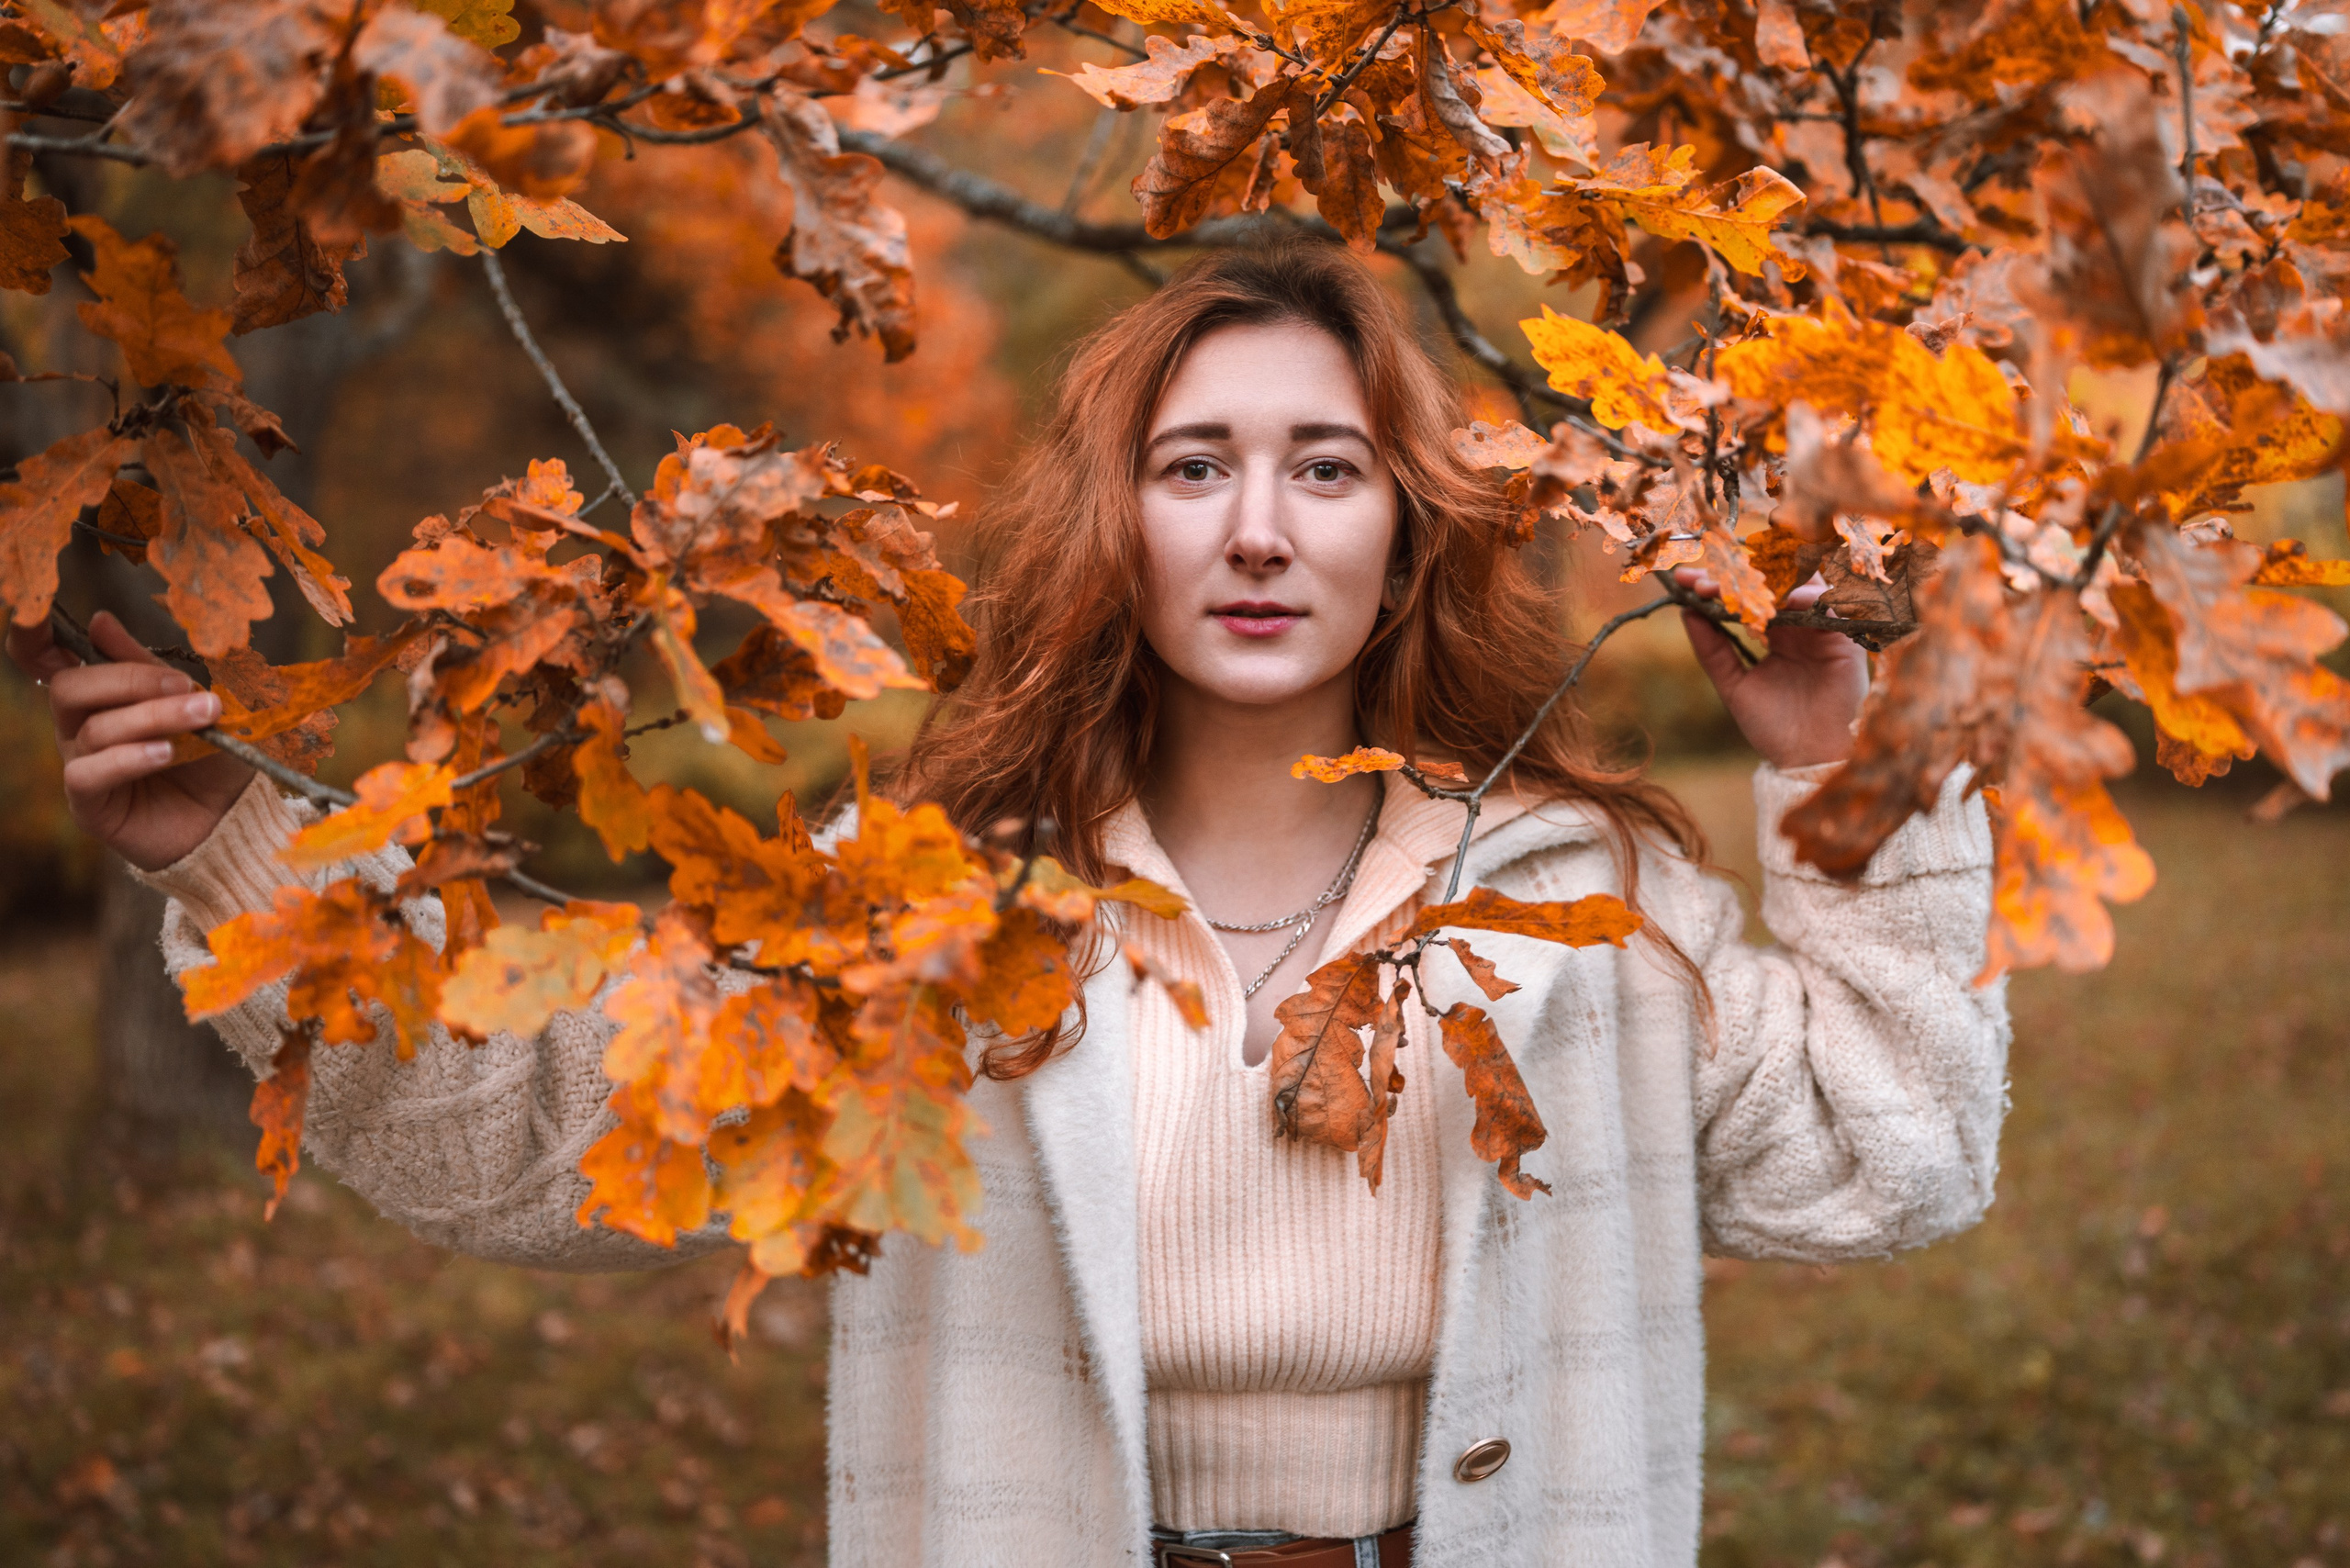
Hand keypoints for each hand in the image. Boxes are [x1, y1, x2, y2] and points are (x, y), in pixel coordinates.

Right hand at [7, 612, 253, 870]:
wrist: (233, 816)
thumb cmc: (211, 756)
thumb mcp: (189, 702)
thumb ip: (147, 665)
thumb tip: (99, 620)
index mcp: (98, 695)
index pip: (45, 660)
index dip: (30, 635)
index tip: (33, 612)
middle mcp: (77, 727)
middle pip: (71, 688)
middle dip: (131, 680)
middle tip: (186, 686)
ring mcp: (81, 765)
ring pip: (94, 730)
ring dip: (153, 718)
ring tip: (201, 718)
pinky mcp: (90, 804)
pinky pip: (89, 774)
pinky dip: (128, 759)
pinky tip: (165, 754)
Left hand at [1673, 569, 1868, 770]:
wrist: (1808, 759)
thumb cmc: (1773, 727)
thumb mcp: (1733, 685)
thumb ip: (1712, 650)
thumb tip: (1684, 611)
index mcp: (1775, 632)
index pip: (1746, 594)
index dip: (1716, 584)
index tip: (1684, 580)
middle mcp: (1799, 624)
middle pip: (1770, 581)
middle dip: (1735, 576)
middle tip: (1702, 580)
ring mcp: (1821, 628)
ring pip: (1799, 584)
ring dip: (1767, 580)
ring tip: (1731, 589)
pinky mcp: (1845, 636)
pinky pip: (1830, 604)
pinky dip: (1807, 596)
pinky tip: (1783, 600)